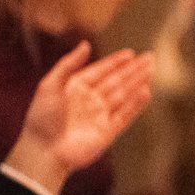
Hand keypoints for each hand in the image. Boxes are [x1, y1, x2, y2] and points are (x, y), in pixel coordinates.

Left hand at [8, 43, 153, 186]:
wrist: (44, 151)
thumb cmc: (41, 118)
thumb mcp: (50, 85)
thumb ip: (68, 64)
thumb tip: (86, 44)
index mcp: (75, 88)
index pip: (100, 71)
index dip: (116, 62)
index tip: (131, 53)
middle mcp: (90, 101)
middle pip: (116, 81)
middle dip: (133, 69)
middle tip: (150, 57)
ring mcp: (100, 116)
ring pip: (124, 95)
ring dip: (138, 82)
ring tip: (152, 70)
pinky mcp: (108, 131)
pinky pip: (126, 114)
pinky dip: (137, 104)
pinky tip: (146, 91)